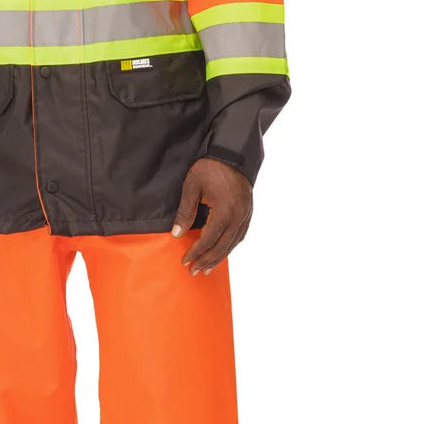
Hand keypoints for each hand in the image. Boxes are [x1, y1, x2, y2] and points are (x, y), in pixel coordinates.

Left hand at [172, 157, 253, 275]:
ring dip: (220, 257)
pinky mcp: (248, 211)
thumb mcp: (192, 187)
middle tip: (194, 271)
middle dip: (207, 261)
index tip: (185, 261)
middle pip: (222, 246)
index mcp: (224, 211)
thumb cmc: (210, 167)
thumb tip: (176, 234)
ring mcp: (246, 214)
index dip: (195, 252)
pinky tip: (223, 251)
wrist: (232, 152)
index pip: (208, 240)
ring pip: (233, 243)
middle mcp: (238, 216)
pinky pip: (241, 234)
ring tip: (208, 268)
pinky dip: (231, 246)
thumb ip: (185, 212)